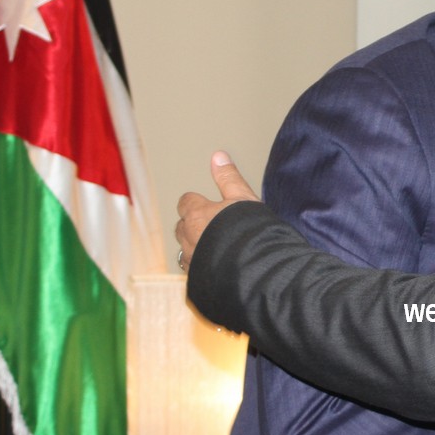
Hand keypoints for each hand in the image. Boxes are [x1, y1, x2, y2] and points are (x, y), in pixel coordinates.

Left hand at [174, 151, 259, 269]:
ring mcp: (191, 260)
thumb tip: (218, 156)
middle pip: (181, 227)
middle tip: (210, 226)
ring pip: (185, 250)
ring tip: (213, 249)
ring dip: (194, 247)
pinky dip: (201, 267)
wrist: (254, 268)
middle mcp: (188, 236)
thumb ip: (229, 178)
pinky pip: (194, 271)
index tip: (204, 204)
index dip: (194, 202)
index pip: (185, 202)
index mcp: (197, 214)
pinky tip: (215, 268)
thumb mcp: (243, 198)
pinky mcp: (197, 279)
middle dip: (191, 226)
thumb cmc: (249, 231)